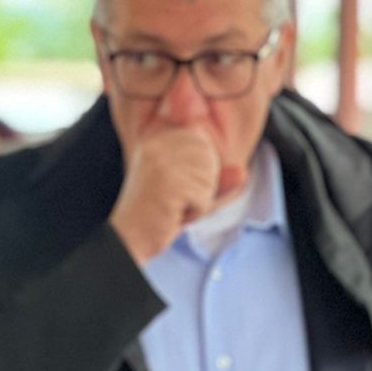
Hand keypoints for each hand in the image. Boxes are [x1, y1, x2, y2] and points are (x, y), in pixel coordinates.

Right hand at [108, 128, 244, 264]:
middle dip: (201, 187)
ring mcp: (163, 160)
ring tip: (172, 205)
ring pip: (210, 180)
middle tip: (173, 198)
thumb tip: (241, 172)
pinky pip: (205, 199)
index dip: (200, 174)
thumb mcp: (192, 188)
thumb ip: (219, 178)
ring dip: (198, 200)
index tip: (173, 185)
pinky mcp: (170, 181)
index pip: (207, 147)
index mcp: (161, 135)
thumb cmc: (159, 212)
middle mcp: (160, 142)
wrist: (130, 235)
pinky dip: (194, 213)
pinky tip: (172, 213)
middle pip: (211, 161)